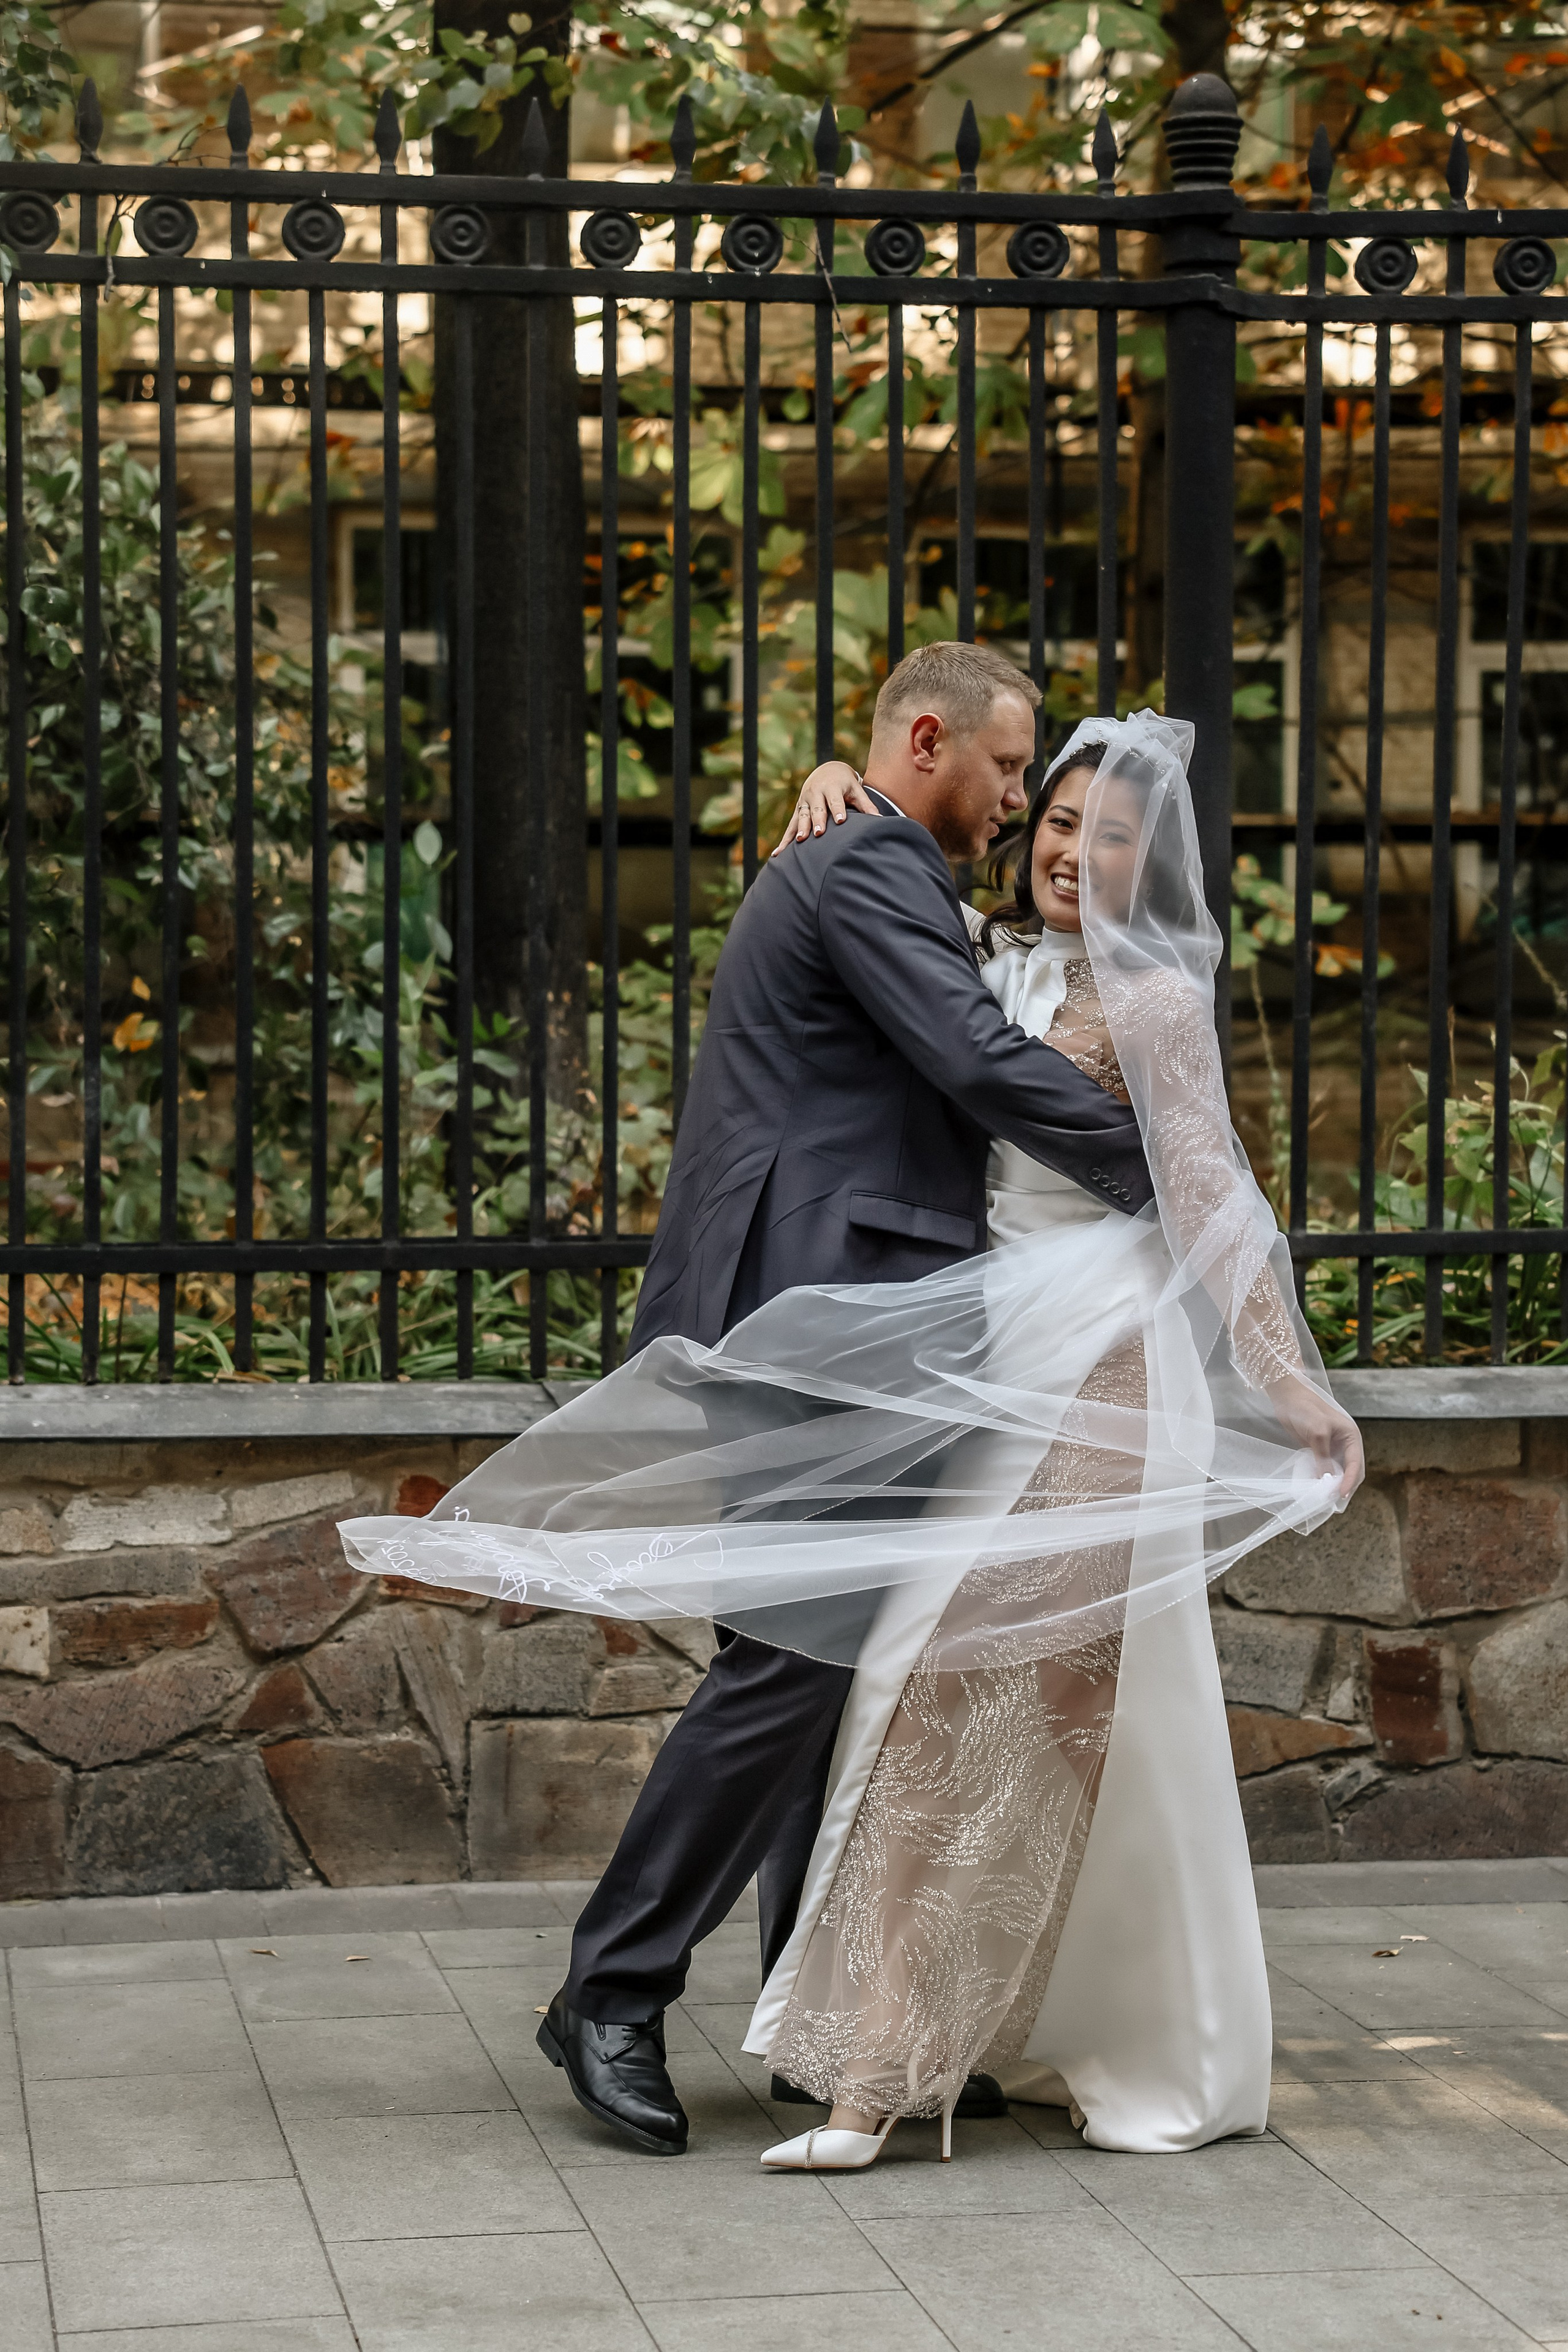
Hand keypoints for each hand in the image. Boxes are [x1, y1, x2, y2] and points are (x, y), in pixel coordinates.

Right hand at [771, 762, 877, 854]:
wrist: (827, 771)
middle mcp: (815, 794)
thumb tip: (880, 820)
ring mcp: (804, 802)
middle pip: (817, 809)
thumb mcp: (856, 790)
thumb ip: (866, 805)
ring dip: (800, 829)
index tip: (841, 820)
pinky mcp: (798, 811)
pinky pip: (790, 826)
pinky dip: (785, 840)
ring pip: (801, 817)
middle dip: (817, 821)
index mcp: (831, 788)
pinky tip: (778, 854)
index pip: (835, 800)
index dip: (838, 810)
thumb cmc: (845, 784)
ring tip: (800, 841)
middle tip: (818, 833)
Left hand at [1267, 1370, 1363, 1498]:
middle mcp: (1346, 1443)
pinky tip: (1316, 1487)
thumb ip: (1323, 1457)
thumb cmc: (1306, 1409)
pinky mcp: (1320, 1449)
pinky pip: (1325, 1467)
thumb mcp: (1318, 1433)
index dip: (1350, 1481)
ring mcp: (1333, 1447)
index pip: (1356, 1464)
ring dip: (1334, 1484)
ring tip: (1326, 1498)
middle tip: (1333, 1502)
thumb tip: (1327, 1480)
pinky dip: (1323, 1477)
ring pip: (1338, 1471)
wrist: (1288, 1397)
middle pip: (1351, 1470)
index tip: (1340, 1495)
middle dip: (1344, 1485)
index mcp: (1352, 1436)